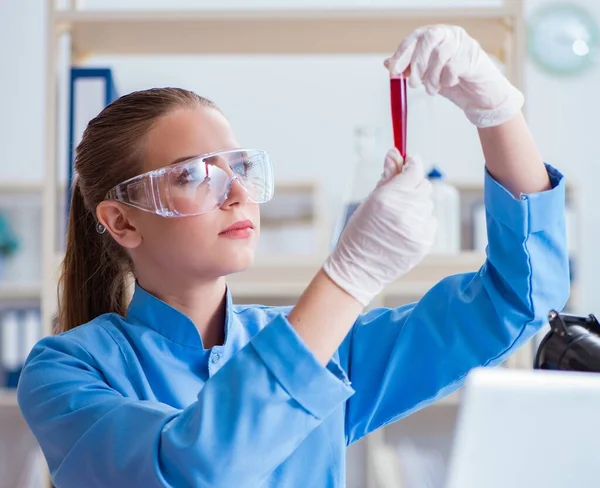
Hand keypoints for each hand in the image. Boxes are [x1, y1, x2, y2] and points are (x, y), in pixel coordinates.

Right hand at [323, 149, 435, 305]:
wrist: (359, 268)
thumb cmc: (359, 233)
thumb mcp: (369, 201)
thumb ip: (387, 177)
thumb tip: (395, 153)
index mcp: (388, 198)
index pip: (414, 170)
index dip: (412, 164)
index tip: (410, 163)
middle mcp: (405, 211)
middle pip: (424, 186)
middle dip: (413, 187)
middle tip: (398, 198)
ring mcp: (416, 228)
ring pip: (427, 205)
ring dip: (416, 207)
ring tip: (397, 219)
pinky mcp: (424, 243)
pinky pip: (430, 222)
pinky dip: (420, 223)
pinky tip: (403, 231)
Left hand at [385, 25, 523, 127]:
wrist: (478, 96)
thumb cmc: (452, 82)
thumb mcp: (426, 76)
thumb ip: (408, 69)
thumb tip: (388, 64)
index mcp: (436, 35)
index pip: (415, 37)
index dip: (402, 53)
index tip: (394, 70)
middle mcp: (449, 34)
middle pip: (428, 39)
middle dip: (416, 63)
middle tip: (414, 83)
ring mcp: (463, 43)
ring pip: (440, 54)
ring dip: (431, 77)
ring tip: (433, 89)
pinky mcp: (473, 57)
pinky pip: (452, 68)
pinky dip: (446, 81)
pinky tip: (450, 84)